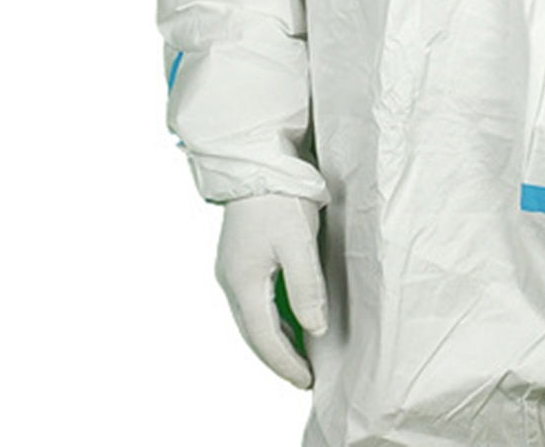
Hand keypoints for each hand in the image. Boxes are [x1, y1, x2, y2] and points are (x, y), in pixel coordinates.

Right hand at [214, 194, 328, 388]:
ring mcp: (231, 268)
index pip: (264, 339)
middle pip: (253, 333)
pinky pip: (252, 301)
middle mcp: (230, 279)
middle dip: (277, 359)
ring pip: (250, 318)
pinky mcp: (238, 257)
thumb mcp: (298, 244)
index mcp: (243, 282)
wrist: (257, 162)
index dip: (286, 365)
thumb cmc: (279, 200)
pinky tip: (287, 320)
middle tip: (304, 377)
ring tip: (298, 355)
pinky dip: (268, 319)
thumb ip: (305, 290)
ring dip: (272, 340)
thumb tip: (313, 330)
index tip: (308, 382)